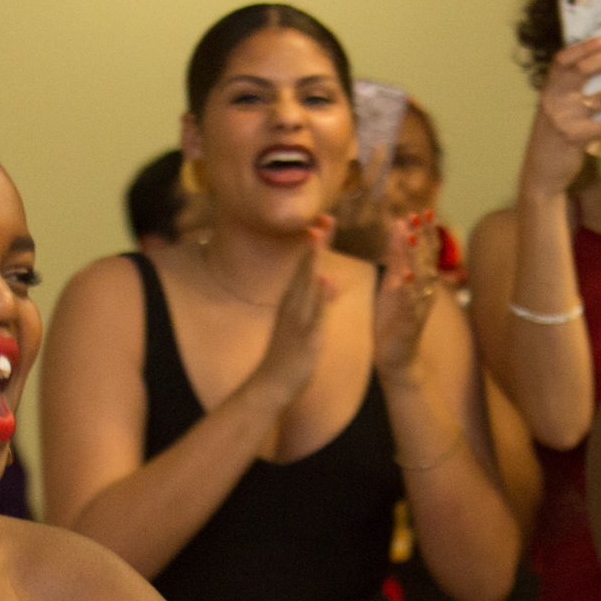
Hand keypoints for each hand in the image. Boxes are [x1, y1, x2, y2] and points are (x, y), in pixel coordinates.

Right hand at [240, 225, 334, 410]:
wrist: (270, 385)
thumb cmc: (287, 355)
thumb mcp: (305, 321)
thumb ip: (319, 299)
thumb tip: (330, 278)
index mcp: (294, 301)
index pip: (307, 266)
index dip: (316, 244)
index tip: (324, 220)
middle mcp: (292, 305)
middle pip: (305, 268)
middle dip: (315, 243)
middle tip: (325, 216)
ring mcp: (296, 319)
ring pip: (306, 284)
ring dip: (313, 259)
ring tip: (319, 234)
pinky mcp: (304, 336)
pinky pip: (312, 312)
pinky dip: (318, 295)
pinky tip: (325, 277)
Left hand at [372, 210, 442, 377]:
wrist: (396, 357)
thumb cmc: (394, 318)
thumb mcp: (393, 281)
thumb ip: (397, 255)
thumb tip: (399, 224)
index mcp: (421, 281)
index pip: (427, 252)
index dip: (426, 231)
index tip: (422, 210)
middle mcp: (425, 291)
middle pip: (427, 260)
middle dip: (423, 237)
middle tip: (419, 215)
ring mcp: (418, 307)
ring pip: (420, 278)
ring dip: (416, 257)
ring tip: (412, 236)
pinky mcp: (408, 323)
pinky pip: (410, 304)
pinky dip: (409, 290)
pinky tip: (406, 277)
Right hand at [522, 37, 600, 197]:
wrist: (540, 175)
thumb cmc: (554, 141)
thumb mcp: (556, 112)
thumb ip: (571, 94)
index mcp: (549, 90)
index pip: (562, 60)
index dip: (583, 47)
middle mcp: (554, 101)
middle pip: (583, 71)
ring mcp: (563, 119)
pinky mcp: (575, 138)